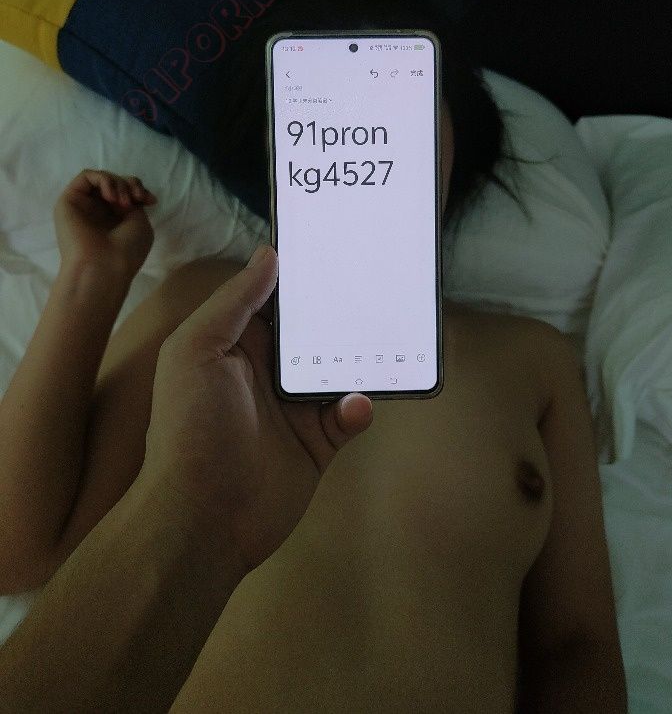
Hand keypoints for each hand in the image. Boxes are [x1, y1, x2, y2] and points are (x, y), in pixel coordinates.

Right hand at [53, 169, 157, 276]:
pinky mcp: (69, 200)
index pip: (126, 192)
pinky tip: (110, 197)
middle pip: (115, 182)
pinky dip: (104, 180)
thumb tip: (127, 191)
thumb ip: (133, 202)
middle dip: (130, 185)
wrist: (102, 267)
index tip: (149, 201)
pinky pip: (86, 176)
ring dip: (118, 184)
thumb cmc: (125, 251)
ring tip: (123, 202)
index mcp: (115, 219)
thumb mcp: (139, 223)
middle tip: (137, 199)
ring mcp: (83, 205)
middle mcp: (98, 211)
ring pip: (102, 178)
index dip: (139, 189)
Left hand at [138, 244, 373, 576]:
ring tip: (387, 339)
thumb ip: (234, 302)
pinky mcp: (318, 443)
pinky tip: (355, 406)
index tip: (337, 247)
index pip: (275, 300)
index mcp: (237, 344)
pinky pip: (348, 416)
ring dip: (360, 357)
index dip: (302, 276)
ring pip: (339, 370)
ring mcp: (296, 407)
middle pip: (315, 332)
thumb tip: (269, 254)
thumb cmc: (190, 425)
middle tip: (378, 286)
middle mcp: (269, 371)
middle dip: (342, 312)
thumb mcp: (196, 349)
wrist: (203, 516)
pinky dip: (357, 409)